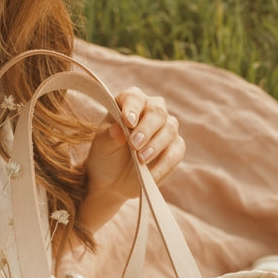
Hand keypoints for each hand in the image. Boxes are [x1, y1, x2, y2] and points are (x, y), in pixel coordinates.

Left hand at [82, 87, 184, 214]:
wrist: (114, 180)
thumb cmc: (107, 154)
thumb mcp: (102, 146)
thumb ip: (109, 137)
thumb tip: (117, 130)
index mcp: (130, 102)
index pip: (134, 98)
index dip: (133, 108)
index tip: (128, 122)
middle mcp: (151, 110)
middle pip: (157, 111)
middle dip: (147, 128)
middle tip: (134, 145)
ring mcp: (166, 127)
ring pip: (169, 129)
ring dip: (156, 145)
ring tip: (141, 159)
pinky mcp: (175, 147)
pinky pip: (175, 151)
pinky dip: (163, 164)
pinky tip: (151, 174)